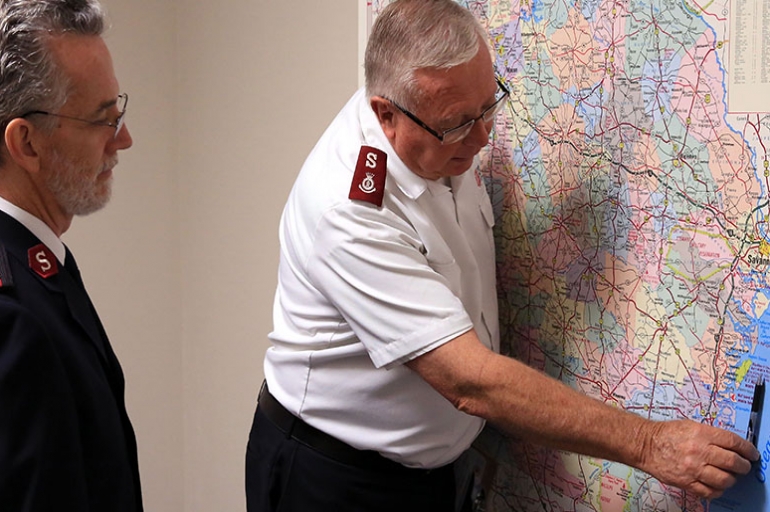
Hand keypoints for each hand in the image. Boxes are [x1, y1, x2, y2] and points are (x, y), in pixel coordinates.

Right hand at [638, 419, 759, 498]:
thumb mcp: (690, 426)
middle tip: (744, 466)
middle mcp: (698, 451)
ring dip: (732, 479)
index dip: (747, 449)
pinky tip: (717, 485)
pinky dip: (717, 490)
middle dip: (743, 466)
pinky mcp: (686, 482)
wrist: (645, 445)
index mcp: (700, 434)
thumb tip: (732, 446)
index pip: (733, 442)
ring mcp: (693, 469)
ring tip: (730, 476)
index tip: (751, 453)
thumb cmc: (666, 434)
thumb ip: (711, 435)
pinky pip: (709, 492)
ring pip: (724, 479)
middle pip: (733, 462)